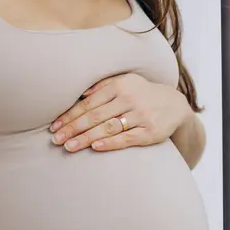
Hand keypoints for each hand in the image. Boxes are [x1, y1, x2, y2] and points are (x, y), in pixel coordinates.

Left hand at [50, 73, 192, 152]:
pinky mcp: (150, 132)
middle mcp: (129, 99)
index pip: (89, 103)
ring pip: (108, 128)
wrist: (175, 105)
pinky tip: (95, 147)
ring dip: (86, 138)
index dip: (70, 115)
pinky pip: (126, 138)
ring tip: (69, 147)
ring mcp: (140, 115)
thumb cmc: (141, 93)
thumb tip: (78, 94)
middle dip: (73, 128)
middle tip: (56, 139)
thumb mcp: (125, 82)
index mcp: (119, 86)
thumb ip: (102, 86)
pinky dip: (110, 142)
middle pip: (95, 116)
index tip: (54, 126)